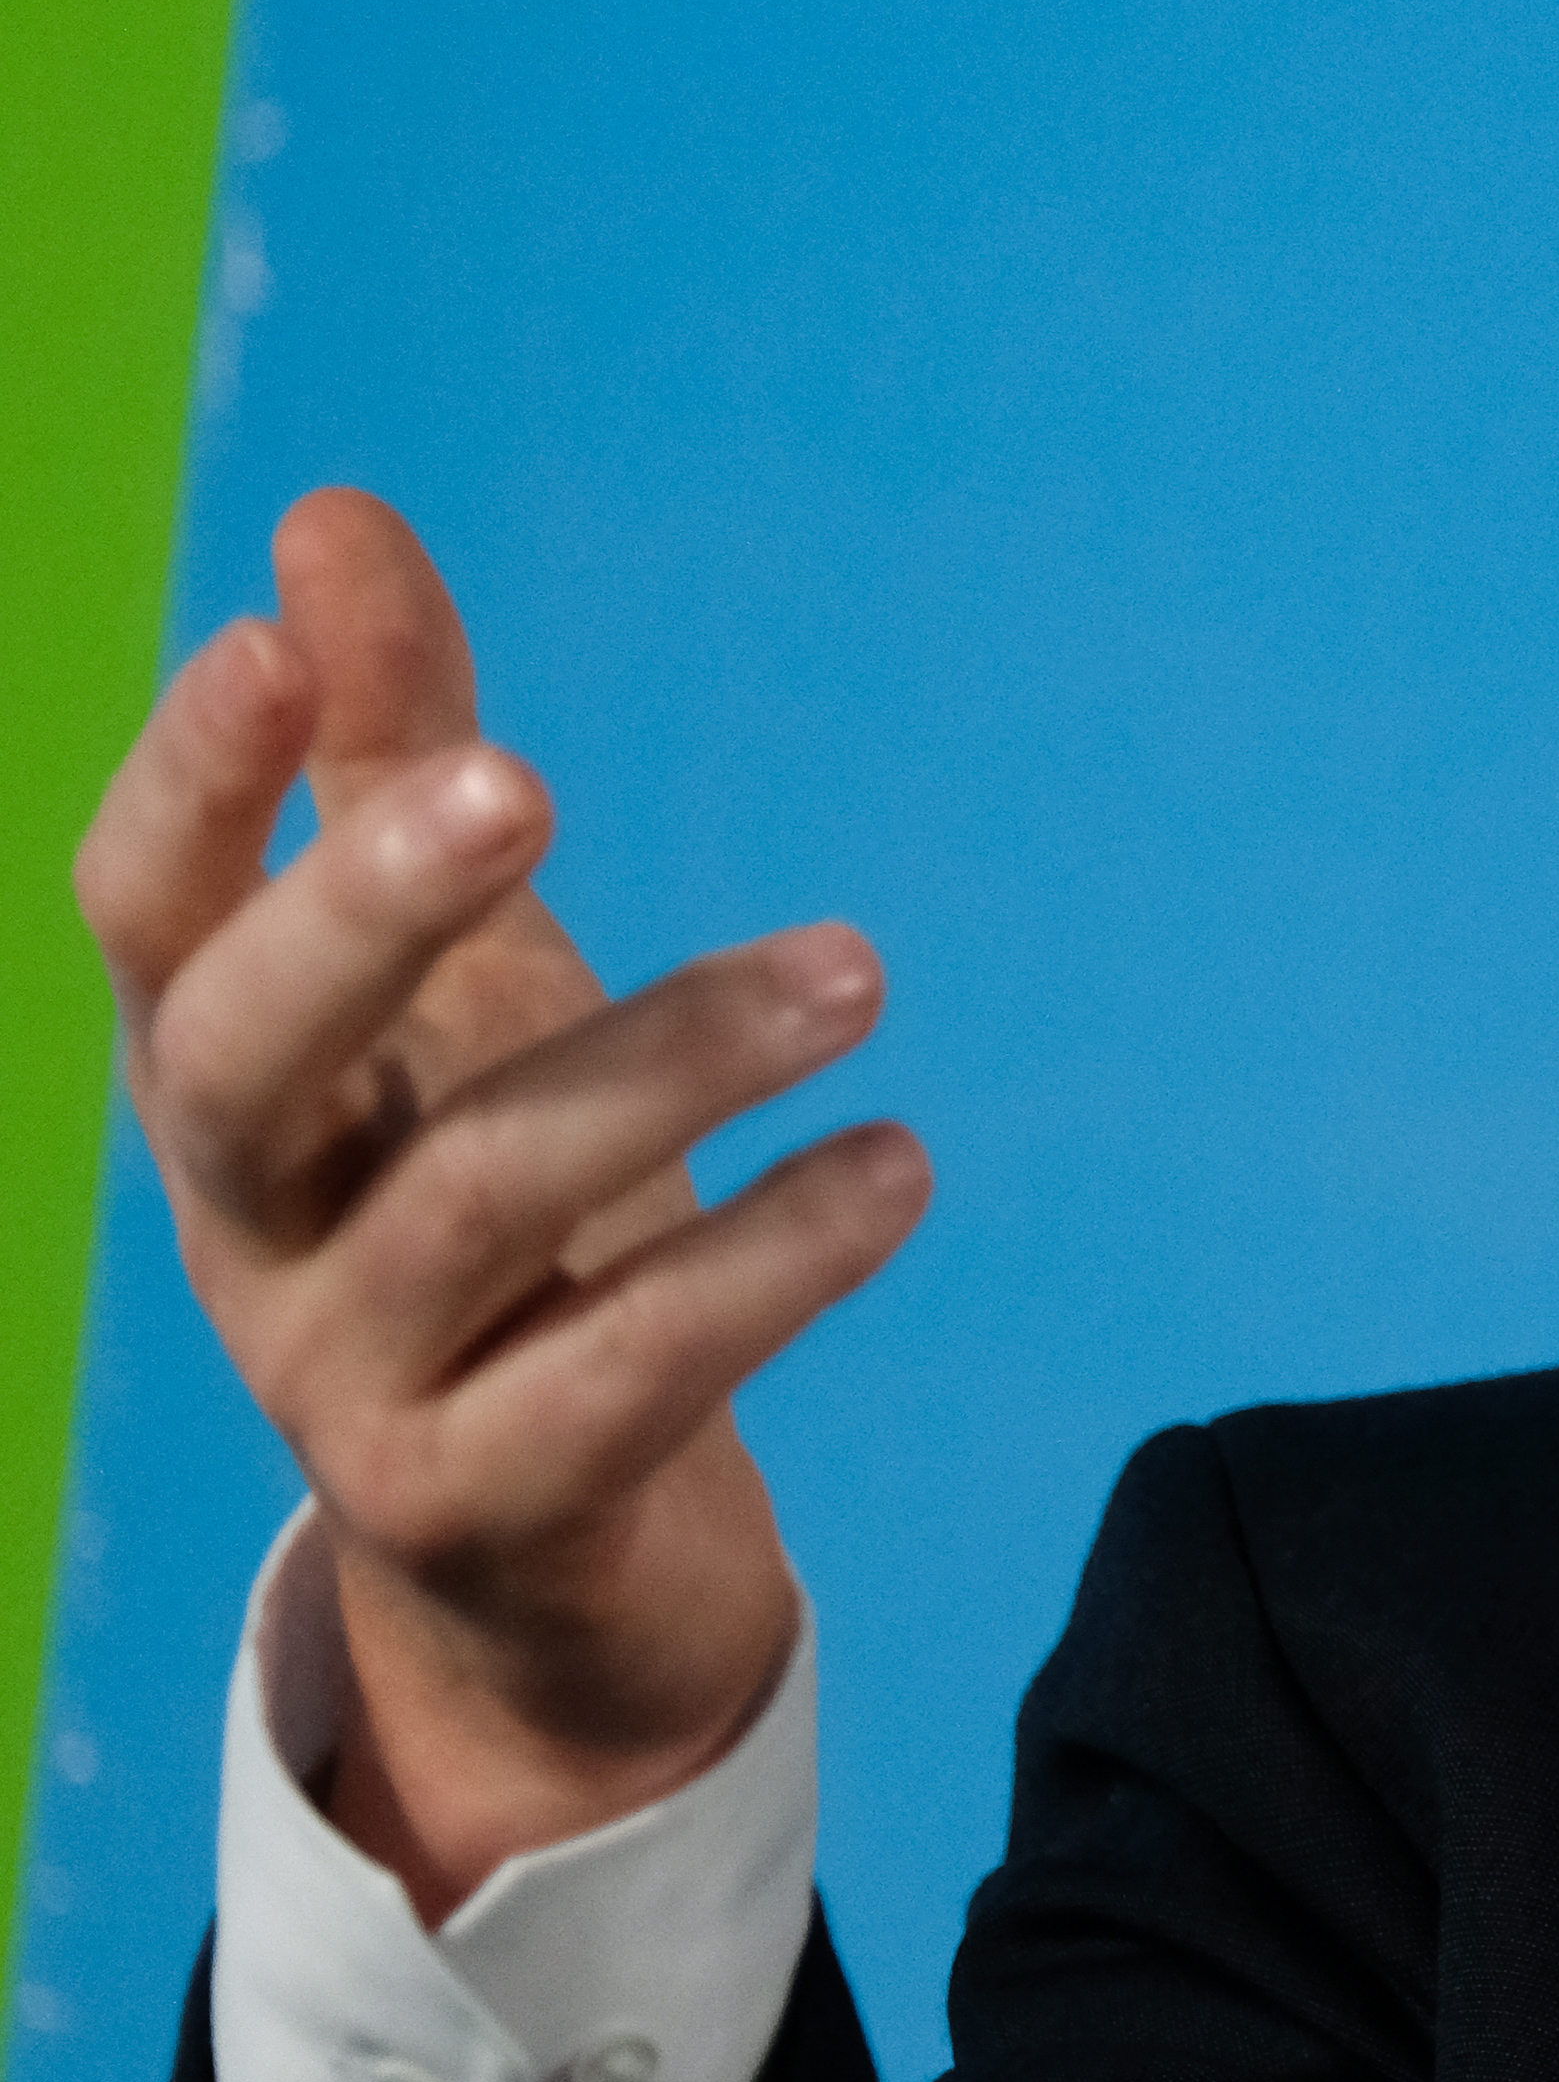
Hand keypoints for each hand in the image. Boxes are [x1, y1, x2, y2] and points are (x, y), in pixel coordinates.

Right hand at [73, 490, 928, 1919]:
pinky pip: (625, 1374)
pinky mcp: (487, 1507)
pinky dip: (769, 1260)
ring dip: (678, 1061)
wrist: (555, 1564)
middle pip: (241, 1053)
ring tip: (859, 968)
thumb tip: (329, 517)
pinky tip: (895, 1163)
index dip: (192, 782)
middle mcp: (249, 1228)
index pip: (140, 916)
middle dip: (368, 912)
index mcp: (228, 1084)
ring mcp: (347, 1384)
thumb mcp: (455, 988)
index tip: (286, 638)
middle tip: (532, 784)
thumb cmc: (490, 1214)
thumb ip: (403, 758)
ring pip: (482, 1198)